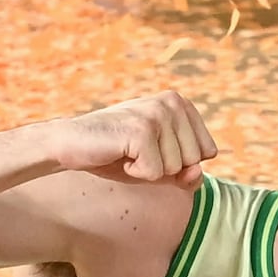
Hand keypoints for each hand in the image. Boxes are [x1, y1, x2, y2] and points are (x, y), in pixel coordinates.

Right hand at [36, 93, 217, 182]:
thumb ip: (188, 173)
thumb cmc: (118, 155)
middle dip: (165, 167)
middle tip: (136, 151)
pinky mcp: (141, 131)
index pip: (208, 152)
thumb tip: (197, 172)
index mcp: (181, 104)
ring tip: (126, 151)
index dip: (179, 162)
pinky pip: (155, 173)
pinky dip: (135, 173)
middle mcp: (172, 103)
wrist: (69, 145)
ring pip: (175, 168)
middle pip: (194, 161)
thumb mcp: (161, 166)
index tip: (152, 149)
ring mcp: (157, 115)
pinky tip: (119, 155)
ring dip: (148, 169)